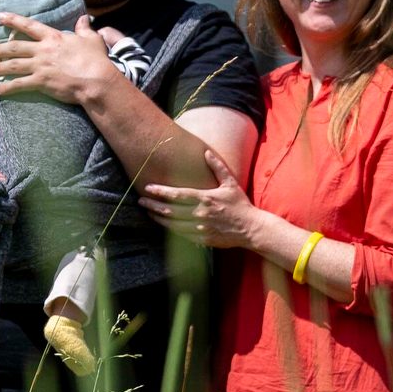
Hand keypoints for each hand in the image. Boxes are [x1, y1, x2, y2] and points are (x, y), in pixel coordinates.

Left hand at [0, 13, 120, 104]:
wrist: (96, 80)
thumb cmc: (96, 60)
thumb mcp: (91, 39)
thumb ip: (84, 28)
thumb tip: (83, 18)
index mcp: (53, 37)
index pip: (29, 26)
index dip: (13, 20)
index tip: (0, 17)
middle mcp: (43, 50)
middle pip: (15, 47)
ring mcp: (40, 66)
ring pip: (13, 65)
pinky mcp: (41, 82)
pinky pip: (19, 85)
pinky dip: (6, 88)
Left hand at [140, 150, 259, 248]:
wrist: (251, 228)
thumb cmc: (240, 205)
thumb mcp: (230, 183)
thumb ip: (217, 167)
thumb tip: (206, 152)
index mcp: (206, 198)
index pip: (178, 194)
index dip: (161, 191)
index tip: (148, 188)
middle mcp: (201, 214)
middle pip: (170, 210)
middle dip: (153, 205)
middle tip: (141, 201)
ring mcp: (200, 228)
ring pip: (173, 224)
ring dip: (158, 218)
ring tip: (148, 212)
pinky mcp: (202, 239)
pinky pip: (181, 235)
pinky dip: (170, 230)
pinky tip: (163, 224)